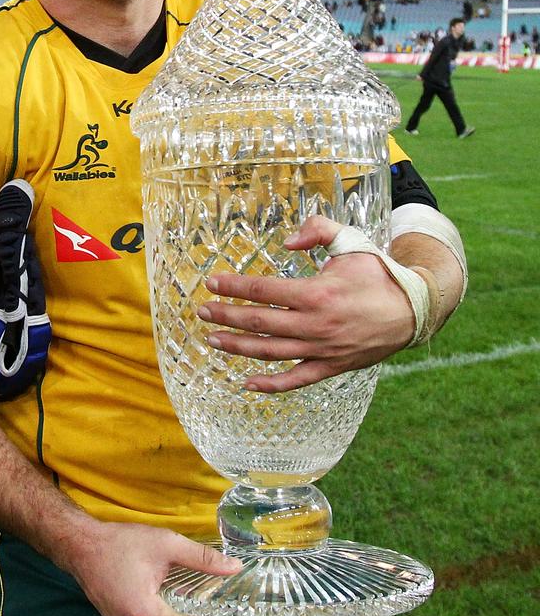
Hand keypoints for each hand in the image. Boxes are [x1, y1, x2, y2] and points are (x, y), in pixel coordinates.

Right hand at [69, 522, 240, 615]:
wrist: (82, 546)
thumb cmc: (122, 544)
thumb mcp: (167, 545)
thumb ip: (202, 559)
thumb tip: (234, 569)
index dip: (210, 613)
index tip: (214, 592)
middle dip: (190, 606)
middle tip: (192, 580)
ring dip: (173, 606)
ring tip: (171, 578)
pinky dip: (158, 607)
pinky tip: (156, 583)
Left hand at [199, 216, 415, 392]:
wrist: (413, 309)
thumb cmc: (378, 273)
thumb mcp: (350, 241)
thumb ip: (317, 230)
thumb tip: (286, 239)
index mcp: (317, 292)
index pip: (264, 289)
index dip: (234, 286)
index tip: (212, 283)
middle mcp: (316, 324)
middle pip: (260, 322)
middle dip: (226, 315)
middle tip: (202, 311)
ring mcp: (323, 349)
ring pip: (271, 352)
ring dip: (238, 347)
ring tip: (212, 339)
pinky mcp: (332, 367)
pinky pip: (296, 380)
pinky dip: (271, 385)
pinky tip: (247, 383)